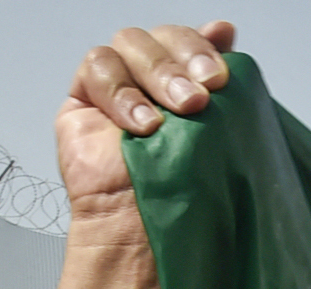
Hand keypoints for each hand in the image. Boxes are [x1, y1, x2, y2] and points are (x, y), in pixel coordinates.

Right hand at [57, 22, 235, 225]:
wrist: (147, 236)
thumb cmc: (187, 199)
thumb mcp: (221, 137)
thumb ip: (225, 86)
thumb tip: (225, 29)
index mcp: (189, 84)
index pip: (193, 42)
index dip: (204, 47)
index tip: (221, 74)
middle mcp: (154, 81)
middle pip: (164, 37)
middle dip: (185, 62)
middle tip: (199, 100)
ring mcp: (119, 86)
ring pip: (132, 44)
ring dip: (156, 75)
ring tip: (170, 118)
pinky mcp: (85, 98)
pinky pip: (99, 68)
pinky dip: (121, 93)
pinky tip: (139, 126)